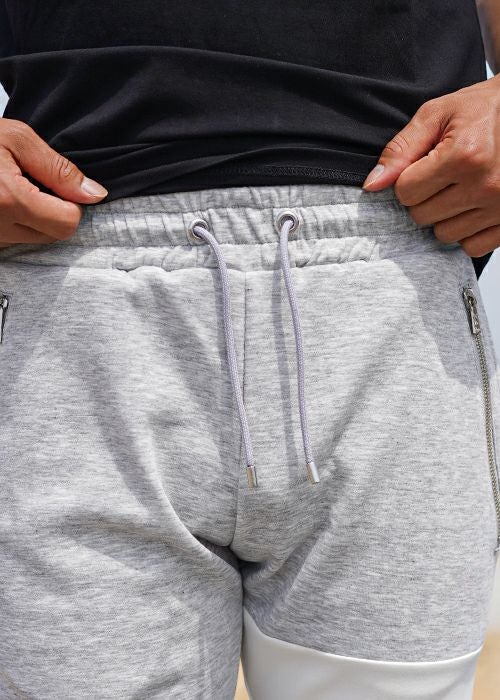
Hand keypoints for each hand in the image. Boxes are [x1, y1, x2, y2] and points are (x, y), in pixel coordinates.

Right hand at [0, 118, 107, 247]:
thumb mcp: (15, 139)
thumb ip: (58, 169)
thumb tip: (94, 194)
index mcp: (9, 200)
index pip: (68, 223)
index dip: (72, 203)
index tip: (58, 184)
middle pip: (55, 236)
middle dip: (56, 211)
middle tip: (35, 183)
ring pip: (36, 239)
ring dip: (36, 218)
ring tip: (13, 188)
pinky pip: (14, 240)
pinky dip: (16, 222)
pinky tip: (2, 199)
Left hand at [361, 74, 499, 257]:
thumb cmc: (483, 110)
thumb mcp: (438, 115)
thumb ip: (401, 149)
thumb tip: (372, 185)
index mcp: (465, 155)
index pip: (406, 192)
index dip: (407, 179)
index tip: (423, 165)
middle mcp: (486, 185)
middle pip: (422, 216)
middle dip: (424, 197)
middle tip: (442, 176)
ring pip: (444, 234)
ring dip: (444, 216)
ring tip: (459, 189)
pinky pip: (472, 247)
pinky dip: (467, 232)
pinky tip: (472, 207)